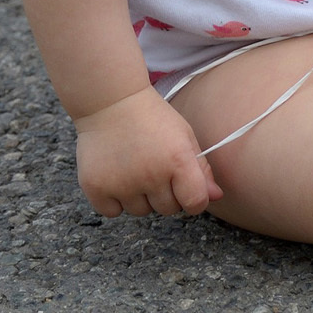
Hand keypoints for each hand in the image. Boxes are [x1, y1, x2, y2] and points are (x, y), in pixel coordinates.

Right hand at [72, 88, 223, 216]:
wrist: (110, 101)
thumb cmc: (152, 118)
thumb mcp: (184, 136)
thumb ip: (202, 169)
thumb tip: (215, 196)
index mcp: (178, 161)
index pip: (195, 203)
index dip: (194, 199)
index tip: (186, 190)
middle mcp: (151, 175)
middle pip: (167, 209)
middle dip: (165, 194)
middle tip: (154, 167)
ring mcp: (122, 184)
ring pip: (140, 211)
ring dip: (139, 197)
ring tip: (133, 167)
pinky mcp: (96, 188)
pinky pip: (113, 212)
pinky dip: (114, 200)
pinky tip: (115, 175)